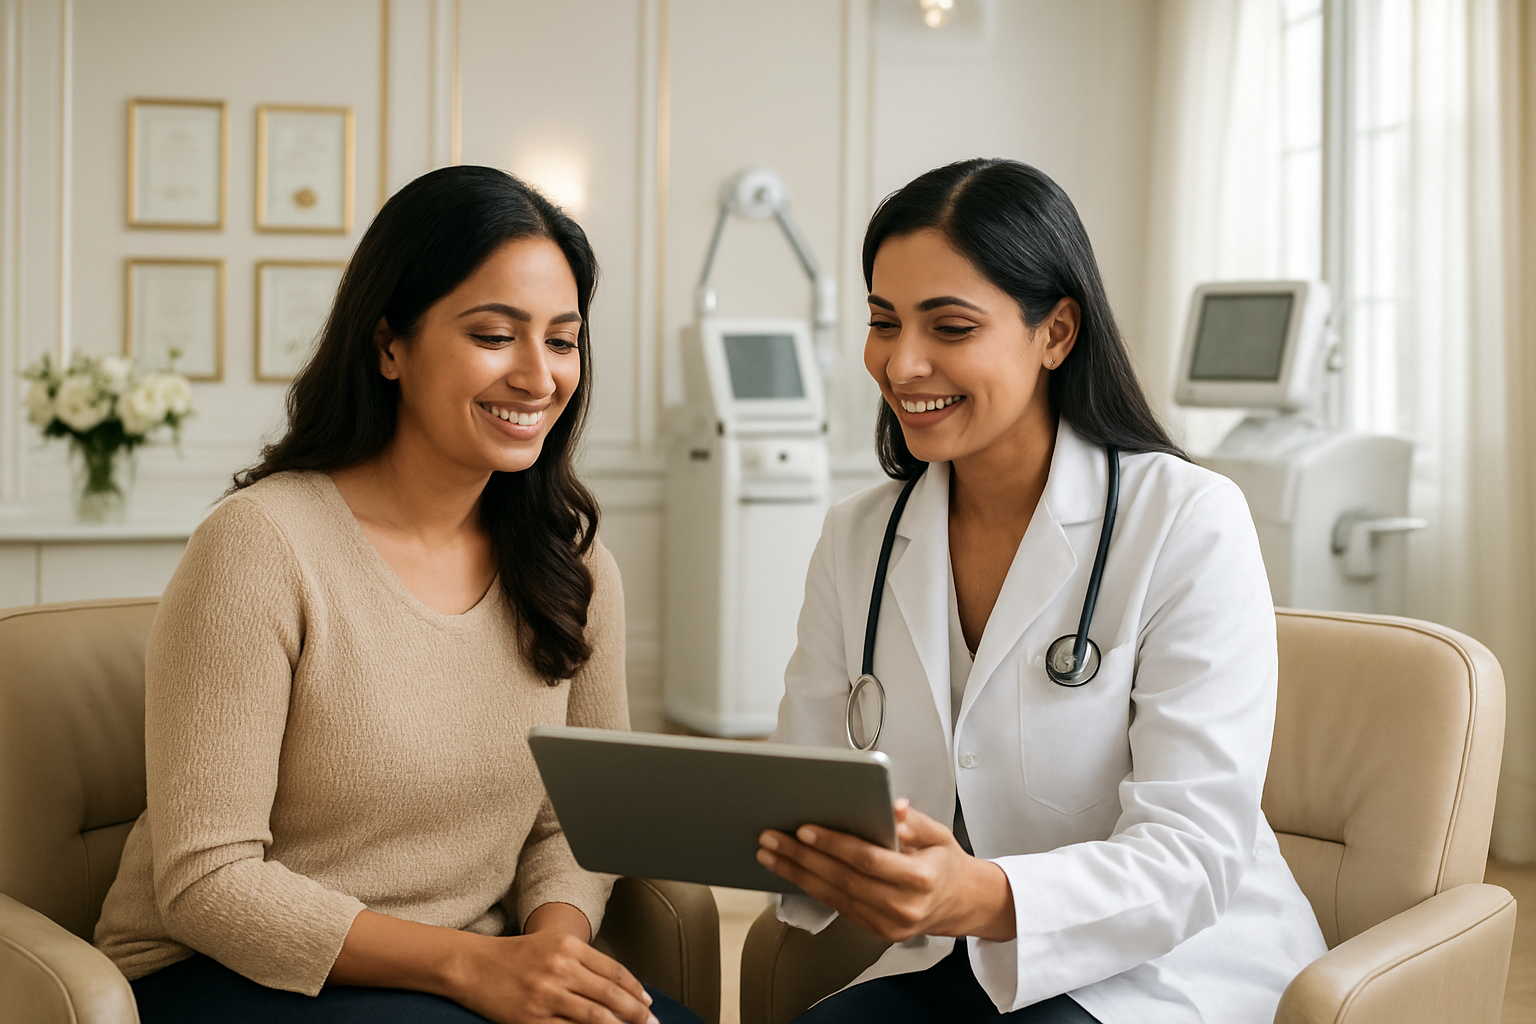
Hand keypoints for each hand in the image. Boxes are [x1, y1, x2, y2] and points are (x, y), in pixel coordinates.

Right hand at [330, 905, 655, 1023]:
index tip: (648, 1002)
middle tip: (653, 1023)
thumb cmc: (514, 956)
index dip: (634, 988)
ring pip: (594, 1016)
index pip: (613, 970)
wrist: (472, 965)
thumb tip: (616, 986)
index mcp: (568, 946)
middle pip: (609, 994)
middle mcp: (560, 967)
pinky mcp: (531, 1018)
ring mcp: (546, 994)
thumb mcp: (551, 946)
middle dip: (636, 1012)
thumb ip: (582, 962)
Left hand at [757, 798, 1015, 942]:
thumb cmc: (945, 863)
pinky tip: (791, 871)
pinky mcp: (876, 931)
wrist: (960, 903)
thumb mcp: (938, 834)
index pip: (868, 860)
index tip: (806, 828)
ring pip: (833, 896)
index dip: (835, 844)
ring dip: (797, 873)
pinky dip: (810, 887)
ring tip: (770, 853)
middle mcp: (903, 907)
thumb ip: (913, 821)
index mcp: (921, 879)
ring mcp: (888, 924)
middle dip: (803, 856)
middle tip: (773, 838)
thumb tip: (893, 807)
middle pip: (843, 879)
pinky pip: (837, 906)